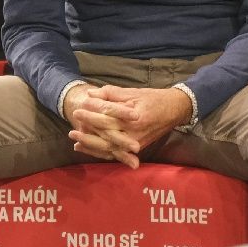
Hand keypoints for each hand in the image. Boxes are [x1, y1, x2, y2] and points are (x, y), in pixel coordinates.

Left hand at [65, 85, 191, 167]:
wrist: (175, 111)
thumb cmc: (155, 99)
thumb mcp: (134, 93)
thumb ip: (112, 93)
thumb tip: (91, 94)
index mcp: (135, 117)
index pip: (109, 116)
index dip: (92, 112)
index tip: (79, 108)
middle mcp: (135, 133)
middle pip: (106, 135)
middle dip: (88, 132)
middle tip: (72, 129)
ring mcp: (136, 142)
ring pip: (109, 148)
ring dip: (91, 146)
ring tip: (75, 141)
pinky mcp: (136, 147)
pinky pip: (115, 153)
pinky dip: (100, 152)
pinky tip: (86, 149)